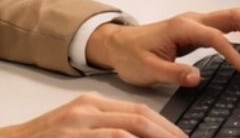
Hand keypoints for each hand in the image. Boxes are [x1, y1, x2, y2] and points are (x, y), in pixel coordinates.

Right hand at [0, 93, 185, 136]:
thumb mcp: (74, 132)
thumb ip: (105, 134)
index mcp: (91, 104)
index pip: (139, 111)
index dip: (166, 126)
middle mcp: (87, 109)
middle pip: (141, 117)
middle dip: (169, 134)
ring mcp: (77, 124)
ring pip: (130, 129)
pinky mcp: (70, 137)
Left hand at [85, 8, 239, 86]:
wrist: (118, 44)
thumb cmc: (131, 54)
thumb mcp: (148, 69)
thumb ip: (173, 72)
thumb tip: (197, 77)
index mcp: (182, 27)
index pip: (216, 38)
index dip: (234, 53)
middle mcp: (193, 20)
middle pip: (233, 17)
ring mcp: (196, 23)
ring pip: (233, 19)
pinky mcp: (197, 30)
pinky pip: (226, 28)